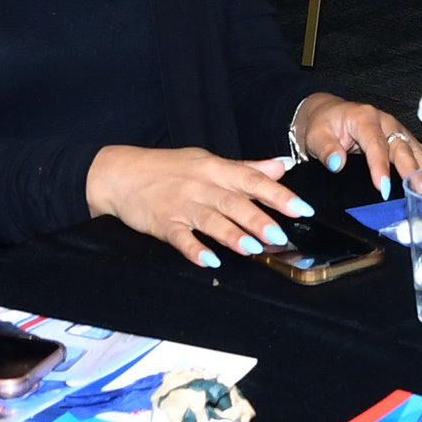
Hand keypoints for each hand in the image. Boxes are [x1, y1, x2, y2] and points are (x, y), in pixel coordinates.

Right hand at [88, 144, 308, 268]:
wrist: (120, 173)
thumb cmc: (167, 168)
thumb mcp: (207, 161)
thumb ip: (245, 168)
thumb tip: (281, 166)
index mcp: (216, 170)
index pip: (252, 180)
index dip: (278, 194)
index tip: (302, 208)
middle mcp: (201, 186)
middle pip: (234, 202)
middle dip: (258, 219)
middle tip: (279, 235)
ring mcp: (181, 205)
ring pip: (210, 220)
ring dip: (231, 235)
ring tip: (252, 248)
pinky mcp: (162, 223)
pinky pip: (180, 238)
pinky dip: (194, 249)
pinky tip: (209, 260)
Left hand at [295, 96, 421, 194]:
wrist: (327, 113)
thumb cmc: (322, 124)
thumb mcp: (316, 135)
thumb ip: (325, 149)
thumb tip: (336, 163)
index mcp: (364, 117)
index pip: (376, 144)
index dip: (380, 166)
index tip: (382, 187)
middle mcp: (384, 121)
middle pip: (401, 146)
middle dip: (411, 169)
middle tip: (419, 191)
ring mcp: (395, 129)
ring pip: (413, 148)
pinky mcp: (400, 137)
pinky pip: (415, 151)